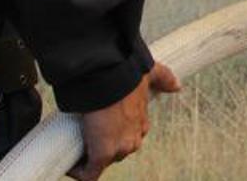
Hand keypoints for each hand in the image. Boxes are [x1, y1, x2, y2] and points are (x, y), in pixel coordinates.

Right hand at [68, 62, 180, 180]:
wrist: (109, 78)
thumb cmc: (126, 76)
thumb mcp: (150, 75)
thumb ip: (164, 79)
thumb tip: (177, 86)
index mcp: (141, 124)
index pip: (128, 138)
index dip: (113, 136)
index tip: (98, 128)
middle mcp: (133, 139)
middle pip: (115, 153)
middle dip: (98, 148)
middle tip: (83, 135)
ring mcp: (120, 148)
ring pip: (102, 163)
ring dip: (87, 158)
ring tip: (73, 146)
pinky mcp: (103, 154)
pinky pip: (90, 175)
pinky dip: (78, 172)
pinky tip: (69, 163)